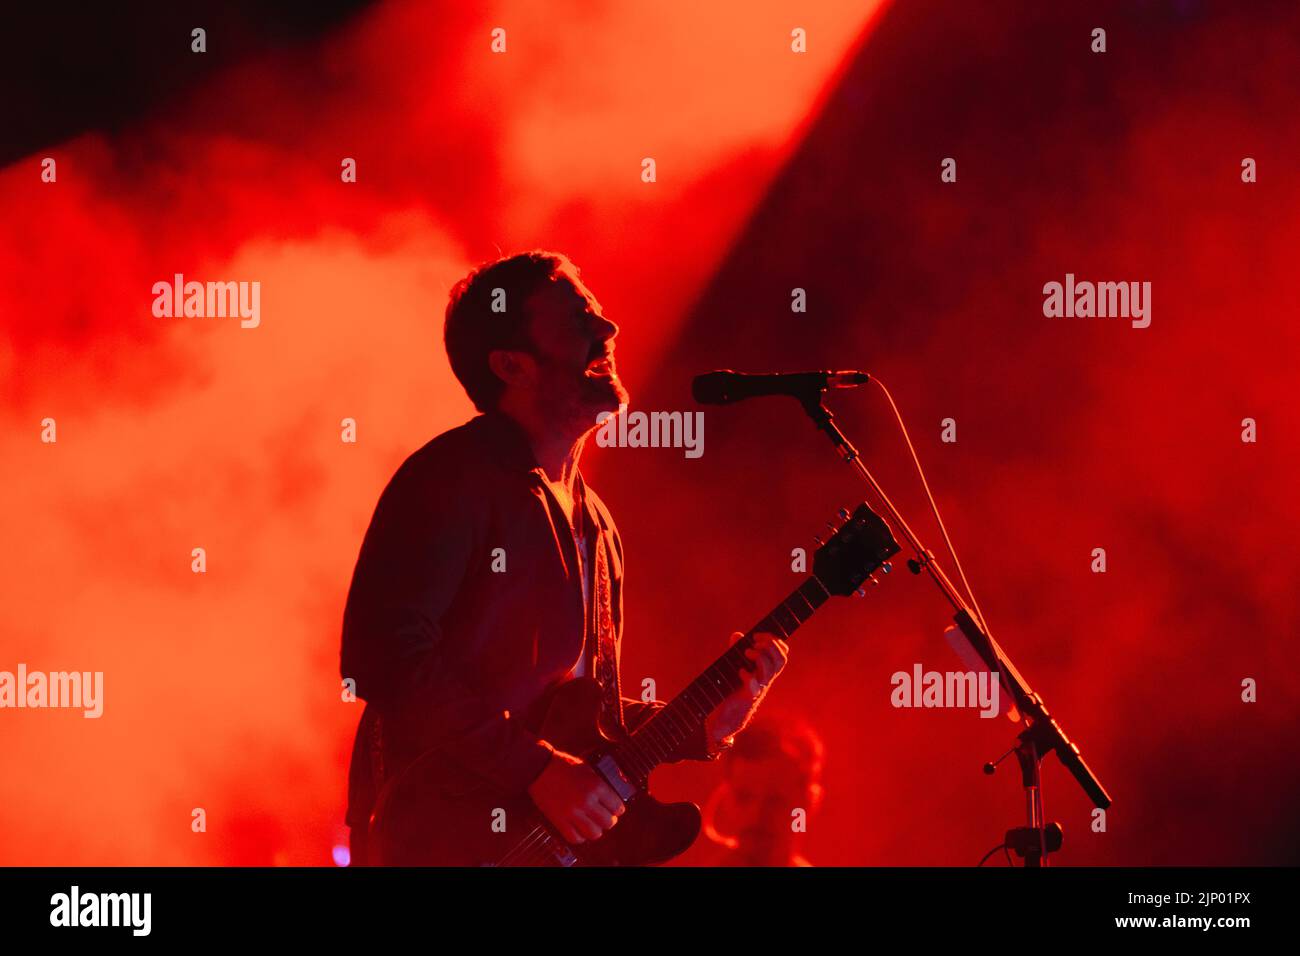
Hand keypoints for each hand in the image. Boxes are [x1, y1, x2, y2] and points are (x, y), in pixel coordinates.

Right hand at [526, 748, 624, 843]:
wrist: (539, 768)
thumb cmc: (562, 765)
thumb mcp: (587, 769)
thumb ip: (599, 783)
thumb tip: (610, 796)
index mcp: (596, 786)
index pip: (617, 806)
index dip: (618, 810)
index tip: (616, 810)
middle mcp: (586, 801)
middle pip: (608, 822)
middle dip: (609, 821)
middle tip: (605, 818)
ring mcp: (573, 813)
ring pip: (594, 833)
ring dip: (596, 831)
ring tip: (593, 826)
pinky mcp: (559, 820)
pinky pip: (575, 838)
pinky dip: (580, 837)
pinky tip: (579, 830)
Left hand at [704, 632, 788, 747]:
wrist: (727, 717)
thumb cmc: (732, 690)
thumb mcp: (734, 666)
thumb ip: (736, 650)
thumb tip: (737, 635)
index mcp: (766, 670)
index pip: (782, 654)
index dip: (775, 641)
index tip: (757, 635)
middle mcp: (766, 679)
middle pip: (781, 659)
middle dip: (770, 645)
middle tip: (754, 643)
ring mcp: (759, 688)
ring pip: (770, 670)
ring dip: (760, 656)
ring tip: (746, 653)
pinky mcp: (748, 697)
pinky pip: (754, 686)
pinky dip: (748, 675)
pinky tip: (740, 672)